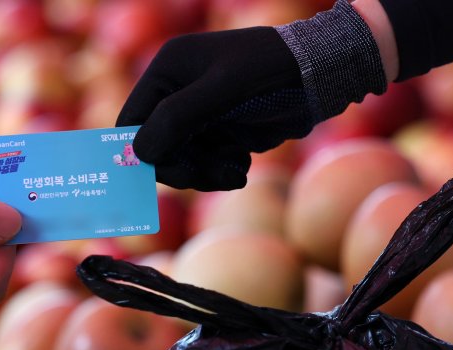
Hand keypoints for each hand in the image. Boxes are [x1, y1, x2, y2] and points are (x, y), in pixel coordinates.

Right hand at [118, 0, 387, 190]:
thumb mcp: (223, 88)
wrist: (320, 74)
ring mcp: (198, 115)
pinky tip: (243, 167)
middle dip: (180, 167)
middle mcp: (176, 92)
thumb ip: (178, 116)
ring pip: (182, 162)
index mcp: (167, 71)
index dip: (142, 150)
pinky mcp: (219, 133)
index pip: (132, 120)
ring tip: (234, 172)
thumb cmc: (269, 70)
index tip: (166, 170)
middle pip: (156, 148)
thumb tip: (139, 152)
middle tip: (202, 176)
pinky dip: (221, 172)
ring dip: (204, 174)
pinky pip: (205, 166)